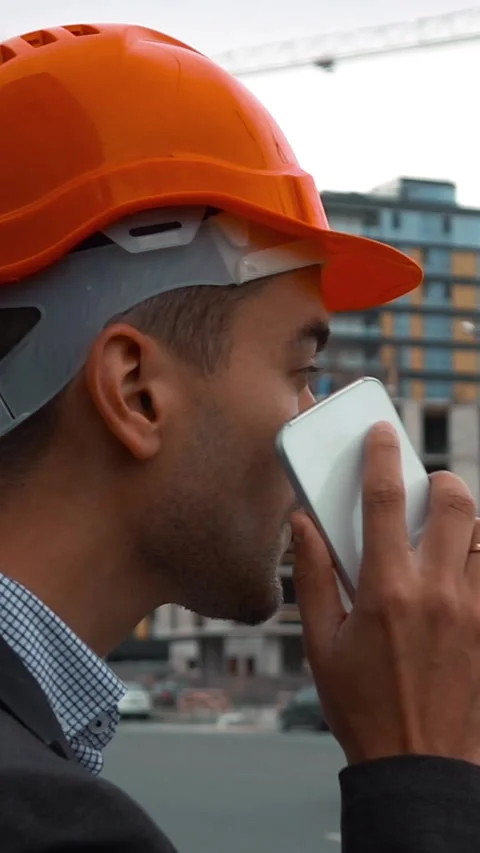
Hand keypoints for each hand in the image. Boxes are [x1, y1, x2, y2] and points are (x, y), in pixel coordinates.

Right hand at [291, 422, 479, 765]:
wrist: (417, 764)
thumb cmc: (361, 705)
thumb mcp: (322, 643)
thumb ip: (312, 576)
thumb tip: (303, 524)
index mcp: (386, 590)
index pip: (384, 500)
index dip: (382, 456)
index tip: (382, 434)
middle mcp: (437, 591)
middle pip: (454, 504)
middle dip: (441, 480)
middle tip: (426, 486)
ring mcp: (473, 610)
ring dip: (463, 520)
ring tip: (441, 533)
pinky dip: (478, 560)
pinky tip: (457, 576)